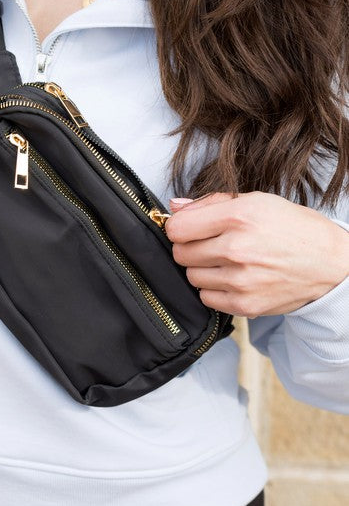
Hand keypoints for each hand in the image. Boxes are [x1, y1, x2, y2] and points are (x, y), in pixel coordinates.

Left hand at [165, 192, 348, 316]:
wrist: (331, 263)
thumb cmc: (294, 228)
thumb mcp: (256, 200)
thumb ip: (210, 203)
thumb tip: (175, 207)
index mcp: (238, 217)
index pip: (177, 228)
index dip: (179, 226)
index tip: (188, 227)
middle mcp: (237, 249)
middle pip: (180, 253)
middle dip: (190, 247)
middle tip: (210, 243)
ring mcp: (240, 280)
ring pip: (191, 276)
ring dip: (202, 269)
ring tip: (225, 260)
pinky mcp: (245, 305)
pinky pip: (206, 298)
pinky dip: (214, 289)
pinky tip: (232, 278)